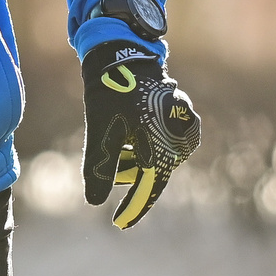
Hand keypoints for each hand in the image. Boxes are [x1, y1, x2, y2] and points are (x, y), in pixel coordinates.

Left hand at [80, 40, 200, 229]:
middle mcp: (180, 135)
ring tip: (118, 144)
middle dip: (131, 172)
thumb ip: (99, 167)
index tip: (118, 223)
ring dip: (136, 157)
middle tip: (113, 163)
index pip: (150, 186)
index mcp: (164, 142)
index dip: (134, 207)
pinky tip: (129, 132)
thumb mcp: (101, 130)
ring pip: (158, 155)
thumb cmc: (112, 91)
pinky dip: (143, 143)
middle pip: (154, 170)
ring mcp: (182, 123)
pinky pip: (162, 140)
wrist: (123, 52)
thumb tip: (94, 202)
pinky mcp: (177, 114)